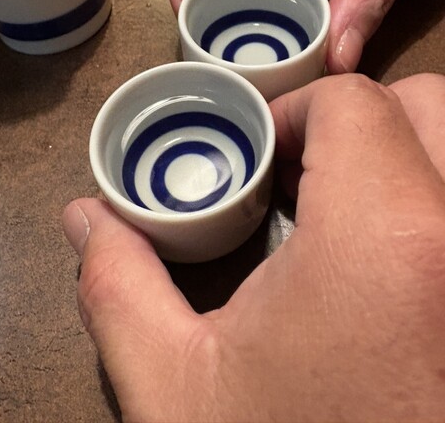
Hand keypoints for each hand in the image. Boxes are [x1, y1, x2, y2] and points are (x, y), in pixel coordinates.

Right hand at [63, 72, 444, 421]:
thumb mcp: (181, 391)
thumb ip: (120, 287)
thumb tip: (84, 218)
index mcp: (388, 240)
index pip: (357, 102)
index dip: (297, 111)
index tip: (264, 153)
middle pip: (427, 105)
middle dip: (357, 119)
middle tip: (303, 170)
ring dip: (400, 153)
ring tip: (341, 207)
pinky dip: (425, 198)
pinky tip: (378, 255)